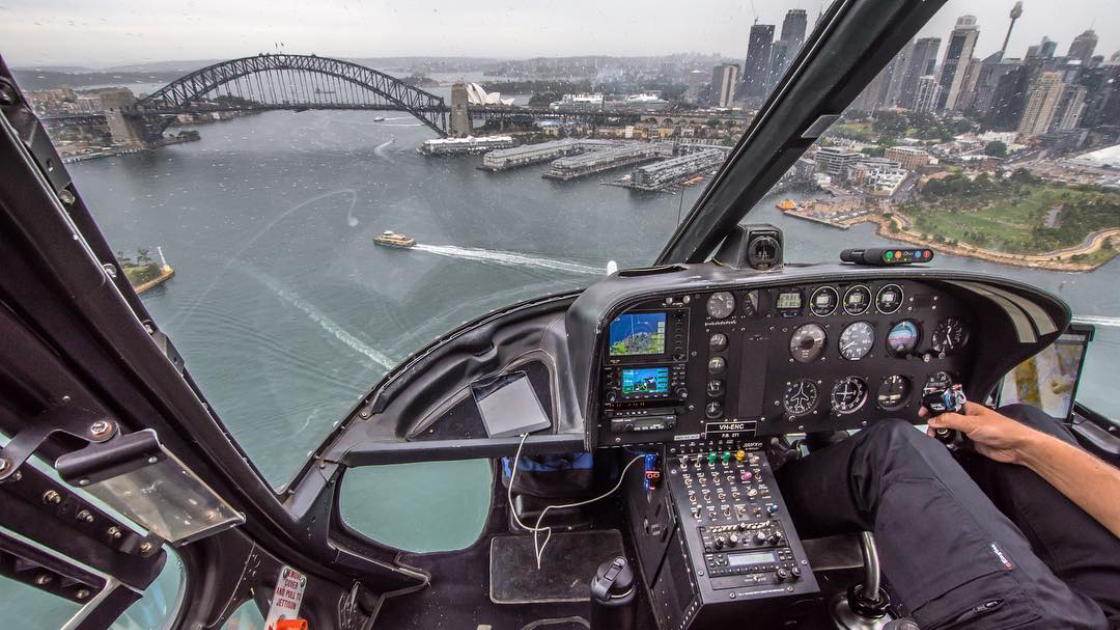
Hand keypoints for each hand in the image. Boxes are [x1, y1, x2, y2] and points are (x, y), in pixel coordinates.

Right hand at [919, 402, 1042, 464]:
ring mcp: (969, 431)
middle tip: (930, 429)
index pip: (946, 404)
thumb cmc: (1002, 429)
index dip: (934, 407)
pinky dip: (951, 445)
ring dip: (943, 435)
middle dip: (936, 423)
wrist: (1016, 446)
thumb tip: (933, 419)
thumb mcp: (972, 423)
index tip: (923, 412)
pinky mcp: (971, 443)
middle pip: (945, 418)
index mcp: (967, 408)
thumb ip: (951, 421)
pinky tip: (948, 446)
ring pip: (949, 431)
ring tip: (936, 438)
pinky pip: (956, 443)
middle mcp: (967, 418)